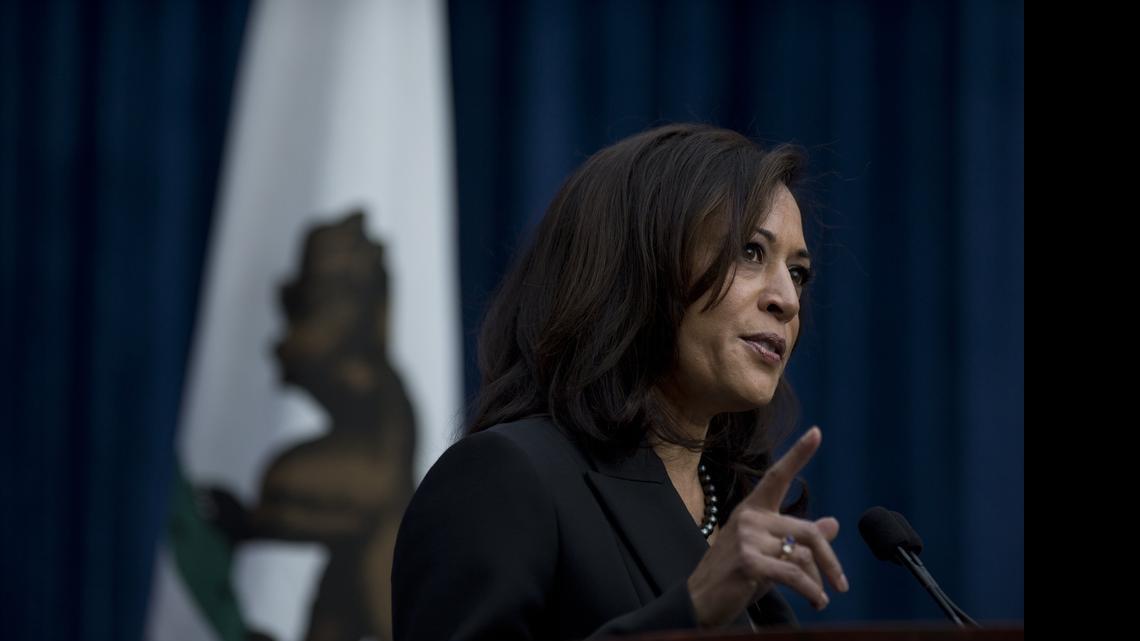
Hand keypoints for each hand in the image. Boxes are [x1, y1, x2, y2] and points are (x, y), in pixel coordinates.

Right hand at [686, 427, 847, 627]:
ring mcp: (746, 538)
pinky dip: (811, 590)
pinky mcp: (748, 562)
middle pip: (807, 531)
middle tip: (842, 584)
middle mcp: (749, 518)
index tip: (817, 432)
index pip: (778, 477)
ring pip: (803, 555)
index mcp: (752, 510)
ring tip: (819, 598)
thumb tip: (834, 523)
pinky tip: (817, 600)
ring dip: (817, 582)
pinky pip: (794, 574)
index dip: (799, 454)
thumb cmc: (734, 577)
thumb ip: (797, 538)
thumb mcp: (768, 553)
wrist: (699, 602)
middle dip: (829, 560)